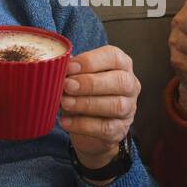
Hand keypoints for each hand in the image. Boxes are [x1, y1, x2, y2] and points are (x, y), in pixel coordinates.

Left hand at [60, 44, 139, 168]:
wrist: (89, 128)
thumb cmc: (83, 94)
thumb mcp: (78, 78)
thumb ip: (71, 71)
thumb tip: (57, 66)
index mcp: (121, 65)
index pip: (113, 57)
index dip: (91, 61)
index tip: (69, 67)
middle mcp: (130, 85)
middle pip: (120, 81)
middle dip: (90, 83)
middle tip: (67, 86)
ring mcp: (129, 109)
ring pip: (116, 105)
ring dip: (87, 104)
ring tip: (65, 103)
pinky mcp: (120, 130)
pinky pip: (106, 128)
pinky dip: (83, 125)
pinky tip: (66, 121)